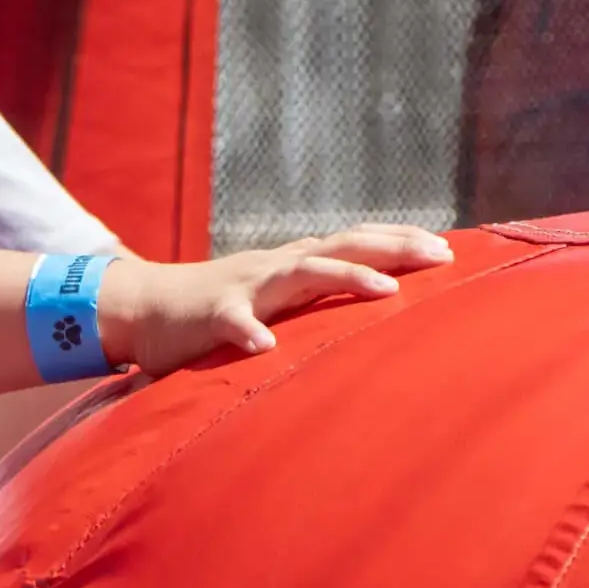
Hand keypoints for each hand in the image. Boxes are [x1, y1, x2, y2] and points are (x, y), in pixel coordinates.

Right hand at [97, 223, 451, 375]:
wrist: (140, 307)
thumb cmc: (213, 309)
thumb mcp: (271, 300)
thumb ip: (311, 302)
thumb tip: (366, 316)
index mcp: (292, 265)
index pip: (354, 242)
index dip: (398, 240)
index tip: (447, 247)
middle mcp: (276, 267)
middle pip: (342, 246)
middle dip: (393, 247)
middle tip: (442, 254)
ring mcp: (245, 286)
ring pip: (300, 273)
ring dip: (344, 278)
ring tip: (386, 291)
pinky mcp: (210, 314)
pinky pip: (233, 321)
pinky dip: (250, 330)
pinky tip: (266, 347)